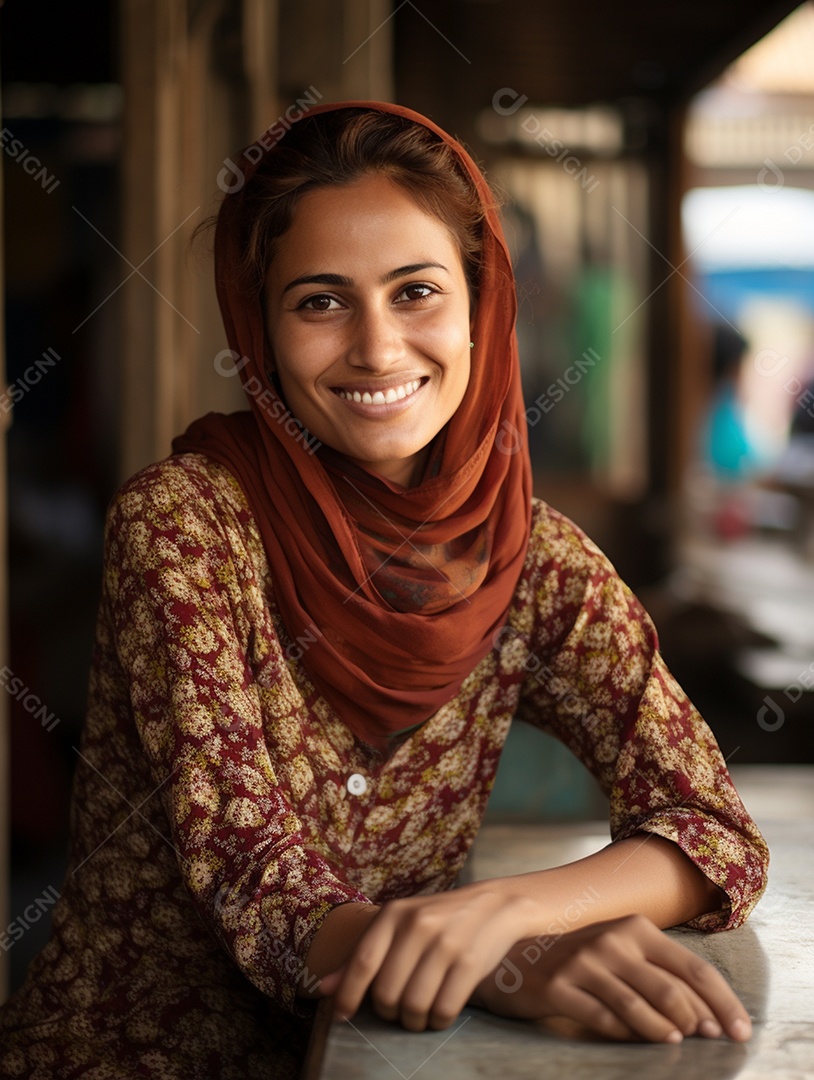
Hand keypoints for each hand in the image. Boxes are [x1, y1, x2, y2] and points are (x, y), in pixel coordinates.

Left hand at [317, 883, 540, 1030]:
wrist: (496, 905)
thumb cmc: (439, 920)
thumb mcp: (399, 926)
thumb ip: (363, 956)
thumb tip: (323, 989)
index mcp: (394, 913)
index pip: (362, 962)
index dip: (348, 996)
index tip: (343, 1017)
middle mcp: (417, 925)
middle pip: (387, 994)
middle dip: (389, 1013)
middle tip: (398, 1011)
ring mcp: (445, 943)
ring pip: (414, 1007)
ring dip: (414, 1022)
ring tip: (419, 1015)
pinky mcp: (470, 962)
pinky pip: (443, 1010)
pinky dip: (438, 1022)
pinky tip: (440, 1013)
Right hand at [473, 913, 751, 1043]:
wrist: (515, 954)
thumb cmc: (581, 959)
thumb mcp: (622, 954)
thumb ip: (660, 976)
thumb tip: (708, 1017)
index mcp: (635, 928)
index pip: (693, 968)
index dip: (722, 1002)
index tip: (740, 1030)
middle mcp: (611, 941)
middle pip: (670, 989)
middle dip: (697, 1021)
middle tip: (709, 1042)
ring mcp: (582, 963)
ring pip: (637, 1007)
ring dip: (663, 1032)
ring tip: (675, 1043)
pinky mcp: (557, 986)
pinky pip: (600, 1018)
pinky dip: (623, 1034)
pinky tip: (633, 1041)